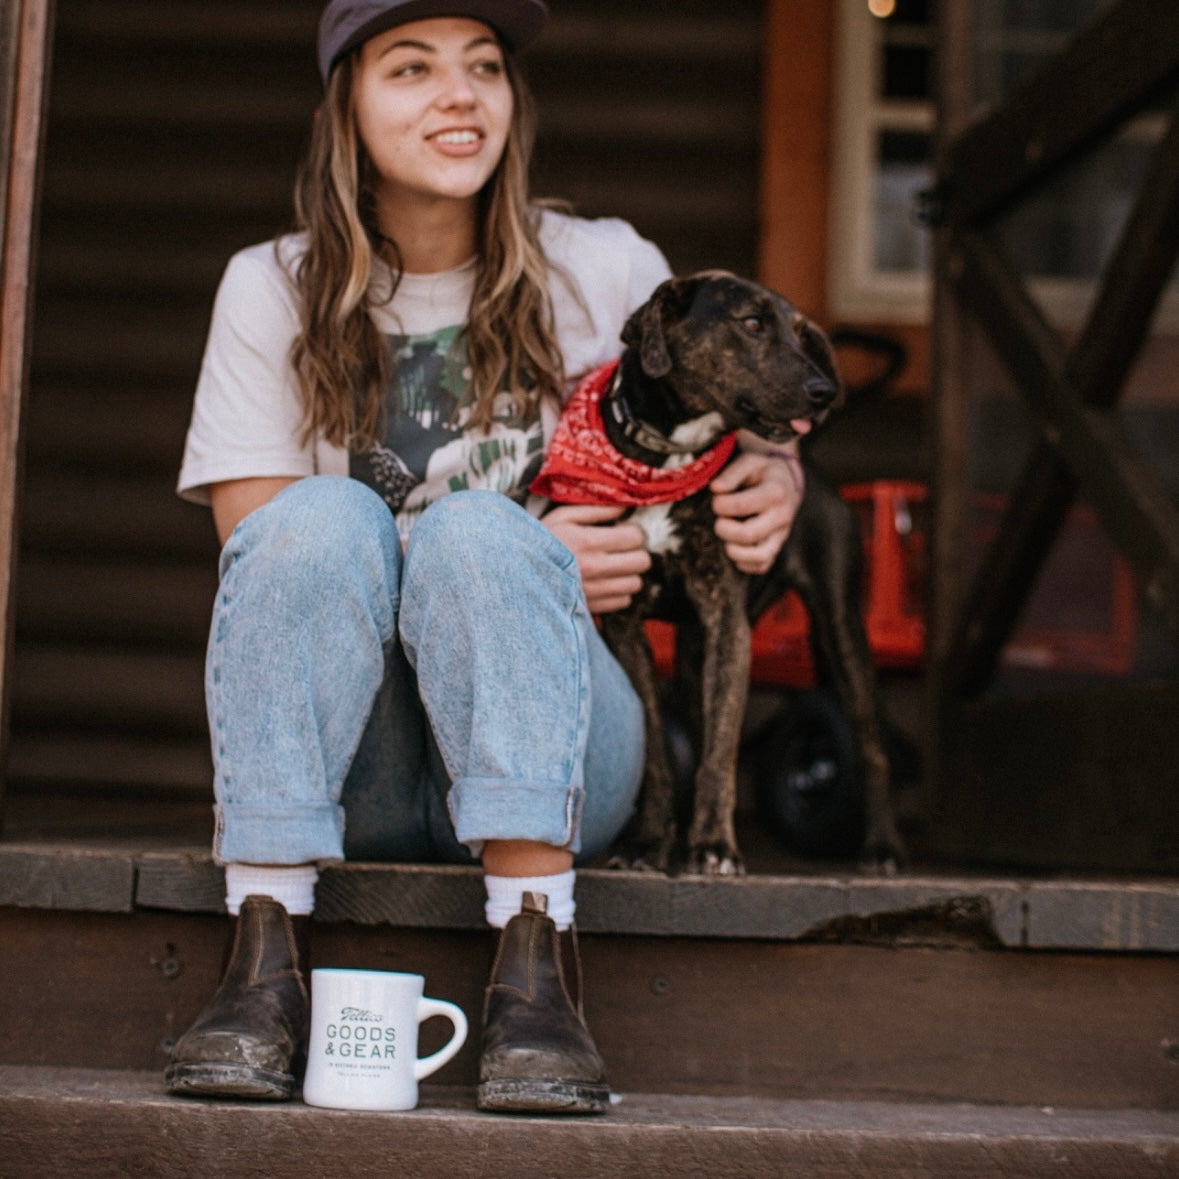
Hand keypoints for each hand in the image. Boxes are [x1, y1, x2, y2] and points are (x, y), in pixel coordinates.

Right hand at [542, 503, 650, 613]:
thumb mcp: (563, 516)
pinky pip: (623, 601)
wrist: (516, 573)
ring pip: (635, 584)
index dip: (634, 532)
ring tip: (613, 566)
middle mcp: (595, 568)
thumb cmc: (539, 540)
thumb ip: (596, 510)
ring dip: (629, 573)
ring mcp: (594, 591)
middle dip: (636, 552)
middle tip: (623, 549)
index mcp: (589, 542)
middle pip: (642, 562)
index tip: (624, 531)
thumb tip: (625, 507)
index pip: (635, 537)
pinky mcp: (591, 608)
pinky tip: (606, 582)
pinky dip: (619, 592)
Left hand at [710, 450, 803, 574]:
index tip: (717, 500)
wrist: (786, 484)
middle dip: (723, 529)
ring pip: (760, 557)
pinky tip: (736, 547)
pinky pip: (761, 566)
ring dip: (734, 551)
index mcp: (775, 492)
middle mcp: (782, 517)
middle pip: (748, 535)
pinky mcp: (776, 549)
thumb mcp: (750, 462)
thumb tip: (716, 489)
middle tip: (720, 521)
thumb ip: (732, 473)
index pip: (741, 505)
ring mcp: (781, 535)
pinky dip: (743, 563)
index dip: (720, 504)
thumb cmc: (762, 473)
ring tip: (727, 538)